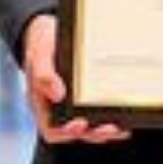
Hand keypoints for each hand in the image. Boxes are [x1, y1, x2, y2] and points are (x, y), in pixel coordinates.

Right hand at [21, 14, 130, 145]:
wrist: (49, 30)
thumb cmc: (40, 43)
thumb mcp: (38, 55)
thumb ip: (44, 74)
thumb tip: (58, 94)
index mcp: (43, 104)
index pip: (52, 129)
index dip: (66, 132)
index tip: (80, 123)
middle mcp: (59, 108)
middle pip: (77, 131)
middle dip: (94, 133)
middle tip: (110, 128)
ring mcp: (74, 103)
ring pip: (90, 126)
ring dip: (105, 130)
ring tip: (120, 127)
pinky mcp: (87, 96)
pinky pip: (99, 110)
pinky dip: (112, 115)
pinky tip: (124, 114)